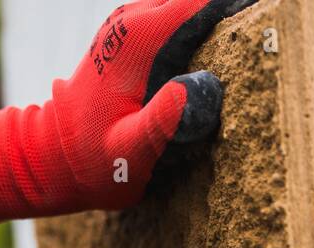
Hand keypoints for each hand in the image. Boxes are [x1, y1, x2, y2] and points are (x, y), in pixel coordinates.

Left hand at [0, 0, 258, 226]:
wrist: (52, 158)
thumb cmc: (94, 164)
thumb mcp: (130, 153)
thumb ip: (163, 122)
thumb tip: (199, 86)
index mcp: (133, 48)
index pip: (188, 8)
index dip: (224, 5)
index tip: (261, 6)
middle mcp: (129, 26)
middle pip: (185, 1)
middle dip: (220, 7)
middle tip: (260, 11)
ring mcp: (128, 28)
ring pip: (178, 5)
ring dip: (207, 13)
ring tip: (244, 17)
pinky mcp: (132, 38)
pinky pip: (171, 16)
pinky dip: (194, 19)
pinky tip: (216, 30)